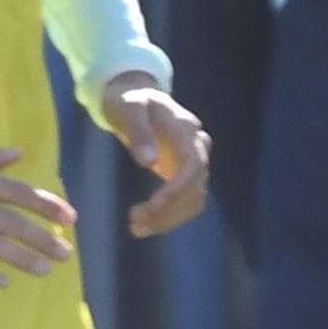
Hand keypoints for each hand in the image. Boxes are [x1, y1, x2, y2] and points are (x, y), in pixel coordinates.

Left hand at [102, 75, 211, 236]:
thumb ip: (138, 132)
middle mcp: (198, 147)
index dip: (177, 189)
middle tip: (135, 222)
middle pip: (195, 187)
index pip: (193, 164)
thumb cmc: (131, 100)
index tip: (153, 206)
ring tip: (136, 228)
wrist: (138, 99)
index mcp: (186, 129)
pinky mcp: (186, 176)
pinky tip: (145, 225)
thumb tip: (148, 163)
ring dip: (169, 219)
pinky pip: (186, 203)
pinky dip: (169, 218)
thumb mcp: (129, 108)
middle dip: (168, 210)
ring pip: (194, 201)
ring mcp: (195, 163)